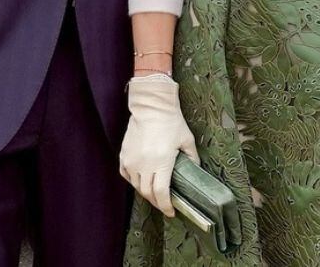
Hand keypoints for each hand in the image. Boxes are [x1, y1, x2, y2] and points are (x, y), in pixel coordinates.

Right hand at [118, 74, 196, 216]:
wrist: (151, 106)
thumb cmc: (171, 122)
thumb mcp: (187, 140)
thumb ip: (192, 159)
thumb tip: (195, 171)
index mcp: (161, 162)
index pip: (161, 193)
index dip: (166, 206)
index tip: (171, 212)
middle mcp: (144, 164)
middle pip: (148, 194)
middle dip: (157, 202)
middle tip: (164, 204)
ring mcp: (131, 160)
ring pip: (136, 186)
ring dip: (146, 193)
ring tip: (154, 193)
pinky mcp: (124, 155)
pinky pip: (126, 175)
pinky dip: (133, 181)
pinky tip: (140, 180)